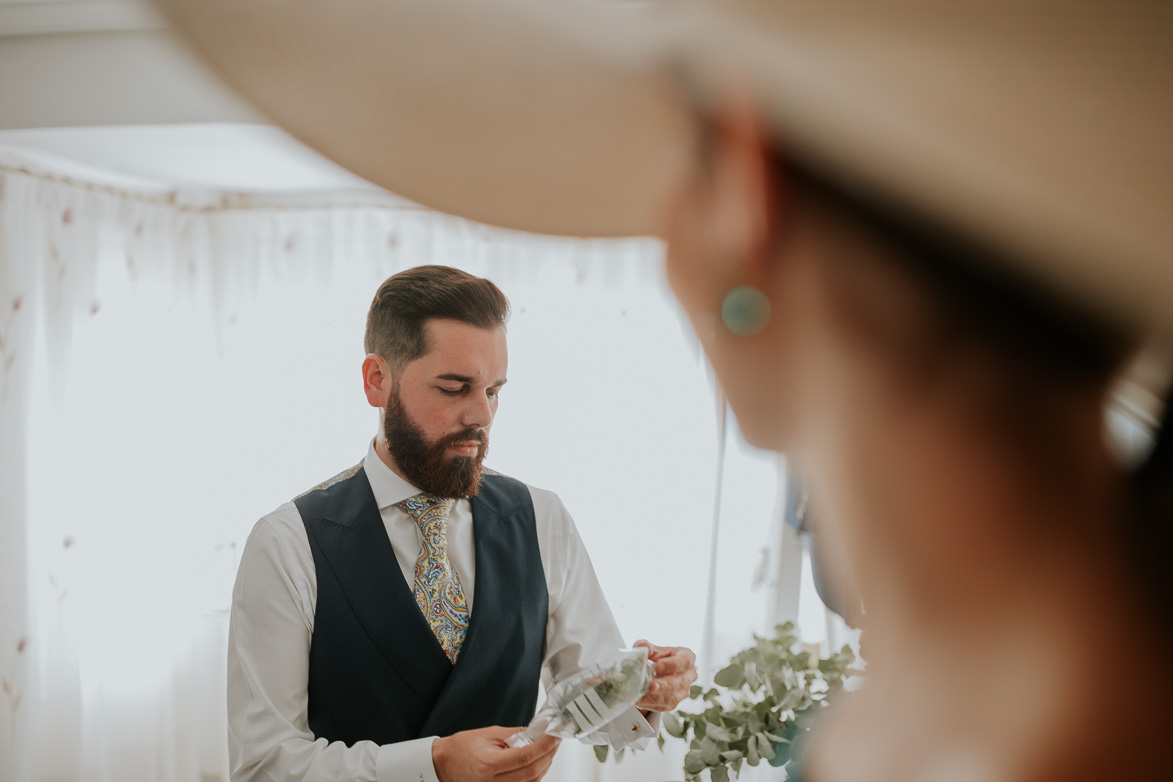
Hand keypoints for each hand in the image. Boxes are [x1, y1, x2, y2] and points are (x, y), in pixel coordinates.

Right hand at [432, 726, 560, 781]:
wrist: (444, 763)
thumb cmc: (462, 748)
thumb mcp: (490, 733)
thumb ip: (516, 733)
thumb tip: (538, 731)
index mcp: (489, 764)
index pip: (526, 756)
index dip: (545, 744)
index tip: (554, 734)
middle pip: (533, 771)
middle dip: (549, 754)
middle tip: (555, 739)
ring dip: (545, 765)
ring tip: (549, 749)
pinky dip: (536, 775)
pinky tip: (539, 762)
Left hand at [633, 640, 697, 712]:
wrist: (656, 672)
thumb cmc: (658, 658)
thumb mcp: (652, 650)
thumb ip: (647, 647)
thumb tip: (642, 648)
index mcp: (686, 657)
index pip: (684, 661)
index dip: (672, 664)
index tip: (658, 666)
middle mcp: (688, 675)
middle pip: (680, 682)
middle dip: (664, 685)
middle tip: (651, 686)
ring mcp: (682, 691)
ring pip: (672, 697)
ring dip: (655, 697)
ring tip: (641, 695)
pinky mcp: (673, 703)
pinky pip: (663, 706)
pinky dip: (650, 704)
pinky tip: (640, 700)